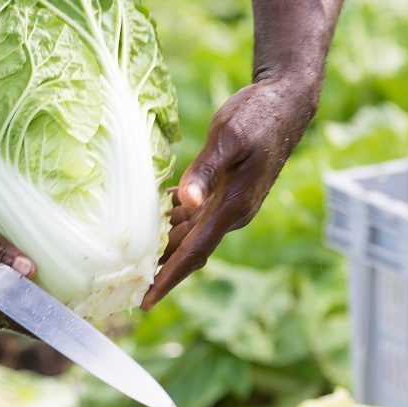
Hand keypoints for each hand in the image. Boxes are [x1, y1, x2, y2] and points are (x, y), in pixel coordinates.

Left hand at [141, 74, 318, 308]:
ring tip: (127, 260)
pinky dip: (170, 219)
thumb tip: (186, 202)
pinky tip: (149, 217)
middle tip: (121, 285)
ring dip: (162, 245)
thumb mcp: (228, 137)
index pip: (194, 253)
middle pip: (188, 250)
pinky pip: (193, 214)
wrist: (285, 104)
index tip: (144, 302)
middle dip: (158, 269)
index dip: (168, 278)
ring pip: (189, 233)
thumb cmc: (257, 116)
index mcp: (232, 207)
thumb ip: (205, 171)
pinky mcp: (225, 190)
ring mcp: (228, 203)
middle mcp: (230, 213)